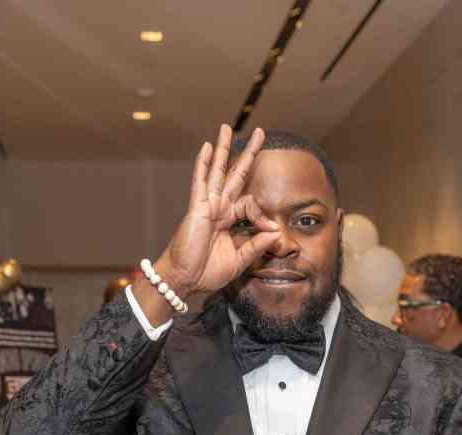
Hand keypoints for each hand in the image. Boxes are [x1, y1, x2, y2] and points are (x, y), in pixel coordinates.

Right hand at [160, 124, 280, 296]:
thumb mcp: (239, 260)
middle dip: (249, 154)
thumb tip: (276, 232)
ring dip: (223, 149)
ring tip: (227, 127)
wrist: (185, 280)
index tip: (272, 233)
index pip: (252, 206)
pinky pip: (200, 182)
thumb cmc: (207, 272)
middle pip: (237, 174)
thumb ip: (256, 246)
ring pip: (218, 171)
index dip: (264, 217)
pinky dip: (203, 164)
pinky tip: (207, 147)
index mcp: (230, 221)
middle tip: (261, 132)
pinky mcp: (197, 208)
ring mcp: (208, 206)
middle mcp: (220, 209)